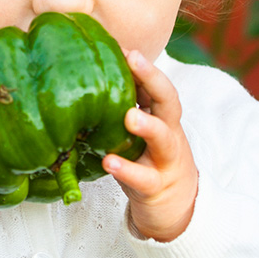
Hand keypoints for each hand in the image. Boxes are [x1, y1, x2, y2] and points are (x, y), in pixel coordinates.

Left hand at [103, 50, 197, 241]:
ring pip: (163, 138)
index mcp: (163, 118)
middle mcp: (169, 134)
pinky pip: (143, 178)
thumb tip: (83, 81)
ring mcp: (165, 161)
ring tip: (129, 116)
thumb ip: (121, 112)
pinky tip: (109, 161)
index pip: (158, 86)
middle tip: (133, 59)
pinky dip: (127, 169)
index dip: (144, 67)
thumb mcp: (139, 136)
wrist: (176, 210)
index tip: (125, 46)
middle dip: (153, 79)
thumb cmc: (147, 164)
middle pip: (169, 101)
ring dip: (147, 125)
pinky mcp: (156, 188)